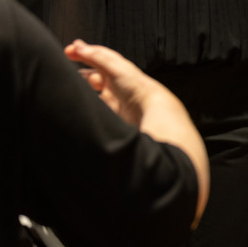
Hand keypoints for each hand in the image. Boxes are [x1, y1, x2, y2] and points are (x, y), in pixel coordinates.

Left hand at [64, 39, 209, 224]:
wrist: (176, 155)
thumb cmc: (156, 168)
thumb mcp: (124, 167)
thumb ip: (106, 174)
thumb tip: (80, 197)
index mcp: (130, 125)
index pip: (108, 107)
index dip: (92, 99)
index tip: (75, 96)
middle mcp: (132, 107)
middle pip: (106, 87)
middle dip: (89, 77)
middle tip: (71, 73)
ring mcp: (133, 92)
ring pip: (108, 70)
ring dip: (89, 59)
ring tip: (73, 50)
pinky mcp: (133, 80)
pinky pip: (112, 62)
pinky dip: (94, 54)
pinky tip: (80, 49)